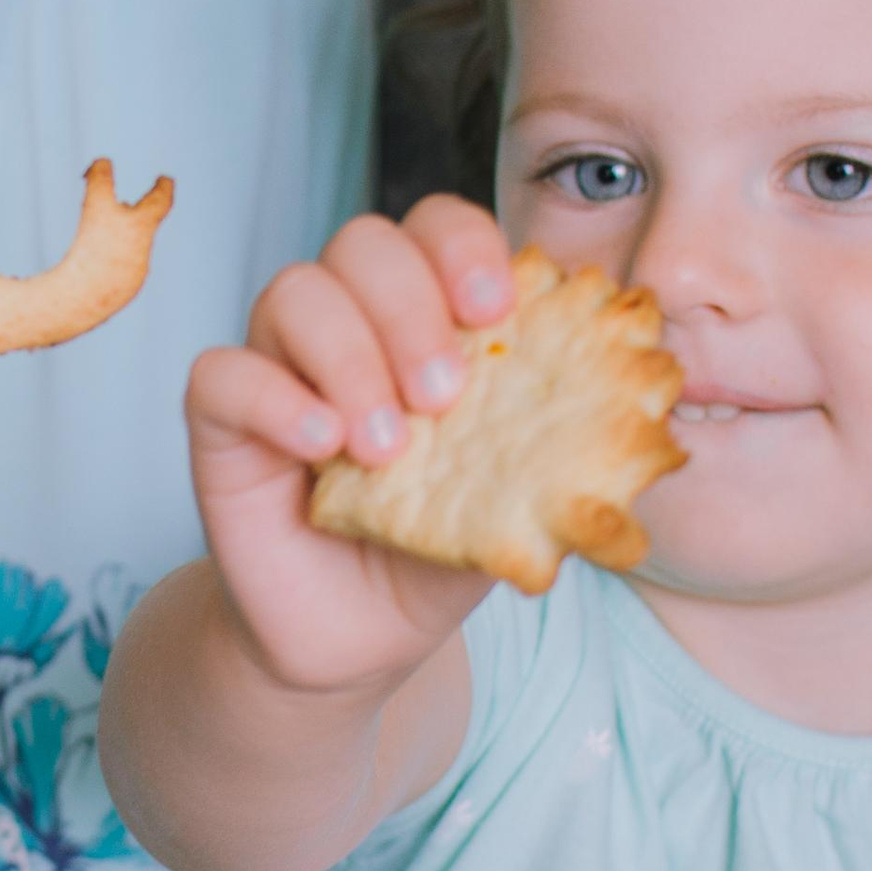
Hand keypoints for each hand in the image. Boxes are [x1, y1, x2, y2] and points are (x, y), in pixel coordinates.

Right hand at [186, 195, 513, 696]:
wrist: (357, 642)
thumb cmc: (434, 554)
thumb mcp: (516, 503)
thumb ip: (563, 449)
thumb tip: (650, 412)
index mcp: (426, 319)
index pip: (436, 228)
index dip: (464, 246)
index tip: (498, 309)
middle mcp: (349, 323)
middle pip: (363, 242)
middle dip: (410, 307)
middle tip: (443, 397)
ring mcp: (280, 365)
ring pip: (292, 291)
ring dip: (349, 358)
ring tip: (386, 449)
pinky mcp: (221, 423)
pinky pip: (221, 373)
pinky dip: (274, 400)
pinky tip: (320, 449)